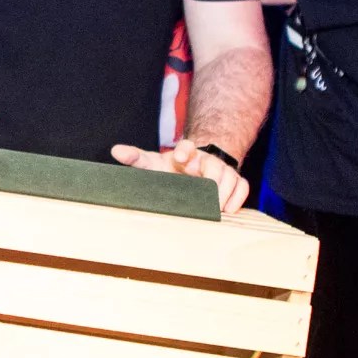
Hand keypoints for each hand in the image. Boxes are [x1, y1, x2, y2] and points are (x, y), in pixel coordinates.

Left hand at [111, 138, 249, 214]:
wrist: (196, 167)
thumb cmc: (172, 168)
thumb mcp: (153, 163)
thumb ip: (136, 158)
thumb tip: (116, 151)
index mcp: (186, 153)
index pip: (188, 147)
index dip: (186, 151)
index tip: (180, 158)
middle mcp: (206, 160)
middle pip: (214, 166)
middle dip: (211, 179)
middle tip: (206, 196)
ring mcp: (222, 170)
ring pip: (230, 177)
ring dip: (224, 193)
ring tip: (216, 210)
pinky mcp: (234, 181)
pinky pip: (242, 186)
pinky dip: (237, 198)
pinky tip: (228, 211)